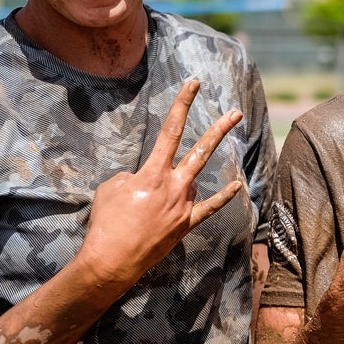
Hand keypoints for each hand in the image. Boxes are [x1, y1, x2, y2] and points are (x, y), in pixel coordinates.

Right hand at [80, 80, 243, 284]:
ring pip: (191, 182)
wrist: (112, 260)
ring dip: (175, 184)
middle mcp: (175, 185)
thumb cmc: (107, 222)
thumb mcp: (111, 188)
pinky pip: (209, 207)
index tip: (194, 84)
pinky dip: (223, 196)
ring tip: (147, 207)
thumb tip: (149, 179)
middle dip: (219, 129)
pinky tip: (237, 185)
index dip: (183, 104)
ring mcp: (185, 205)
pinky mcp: (187, 223)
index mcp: (153, 173)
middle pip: (201, 150)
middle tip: (235, 112)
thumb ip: (134, 176)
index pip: (170, 130)